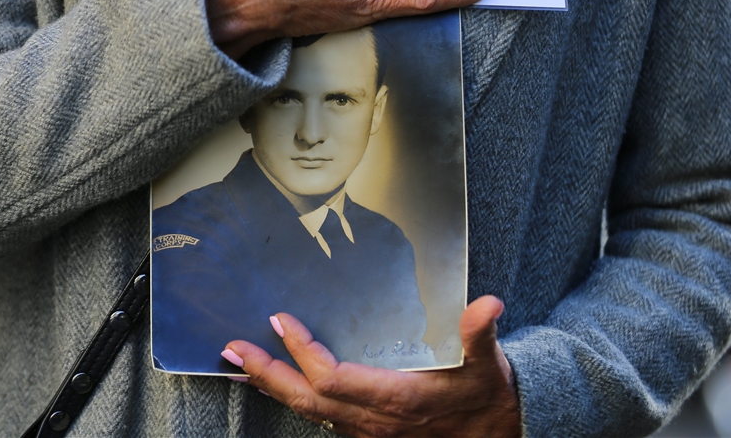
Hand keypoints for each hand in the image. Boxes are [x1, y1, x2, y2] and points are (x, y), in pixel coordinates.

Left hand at [222, 296, 521, 436]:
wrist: (496, 435)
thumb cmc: (487, 397)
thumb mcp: (487, 364)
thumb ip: (479, 333)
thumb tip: (487, 305)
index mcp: (397, 399)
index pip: (333, 378)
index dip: (302, 352)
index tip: (281, 321)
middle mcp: (374, 420)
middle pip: (306, 400)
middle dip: (266, 373)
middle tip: (234, 348)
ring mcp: (367, 430)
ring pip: (308, 412)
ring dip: (272, 387)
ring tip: (240, 363)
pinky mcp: (366, 432)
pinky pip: (319, 417)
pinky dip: (292, 397)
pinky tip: (277, 383)